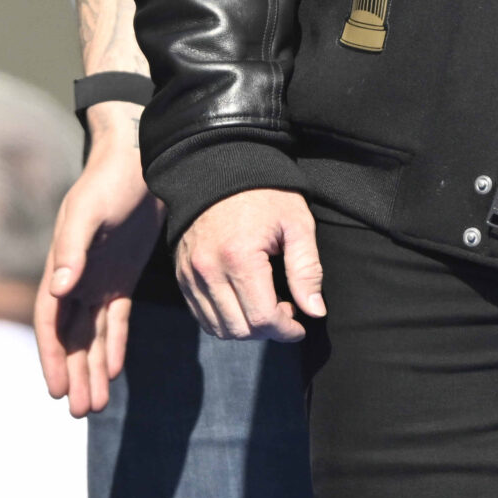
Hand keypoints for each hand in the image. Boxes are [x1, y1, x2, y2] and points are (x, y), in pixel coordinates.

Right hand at [36, 106, 165, 414]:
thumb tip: (59, 289)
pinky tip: (115, 372)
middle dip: (74, 374)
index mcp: (59, 268)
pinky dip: (115, 345)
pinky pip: (115, 320)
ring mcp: (97, 280)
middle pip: (71, 338)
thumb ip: (72, 249)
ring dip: (93, 368)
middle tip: (80, 412)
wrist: (139, 160)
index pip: (51, 323)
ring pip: (92, 335)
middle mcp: (74, 280)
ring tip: (94, 405)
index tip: (56, 389)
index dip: (52, 357)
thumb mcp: (87, 212)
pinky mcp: (121, 277)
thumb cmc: (107, 182)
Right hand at [173, 188, 324, 341]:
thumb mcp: (296, 223)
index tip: (300, 325)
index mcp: (240, 258)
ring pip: (218, 328)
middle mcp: (208, 271)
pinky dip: (223, 320)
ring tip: (265, 306)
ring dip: (245, 328)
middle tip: (286, 311)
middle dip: (268, 330)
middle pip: (239, 329)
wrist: (220, 167)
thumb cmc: (266, 193)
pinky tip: (243, 303)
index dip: (286, 330)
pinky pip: (201, 315)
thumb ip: (306, 269)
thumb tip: (316, 311)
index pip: (262, 319)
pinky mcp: (182, 274)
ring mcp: (190, 274)